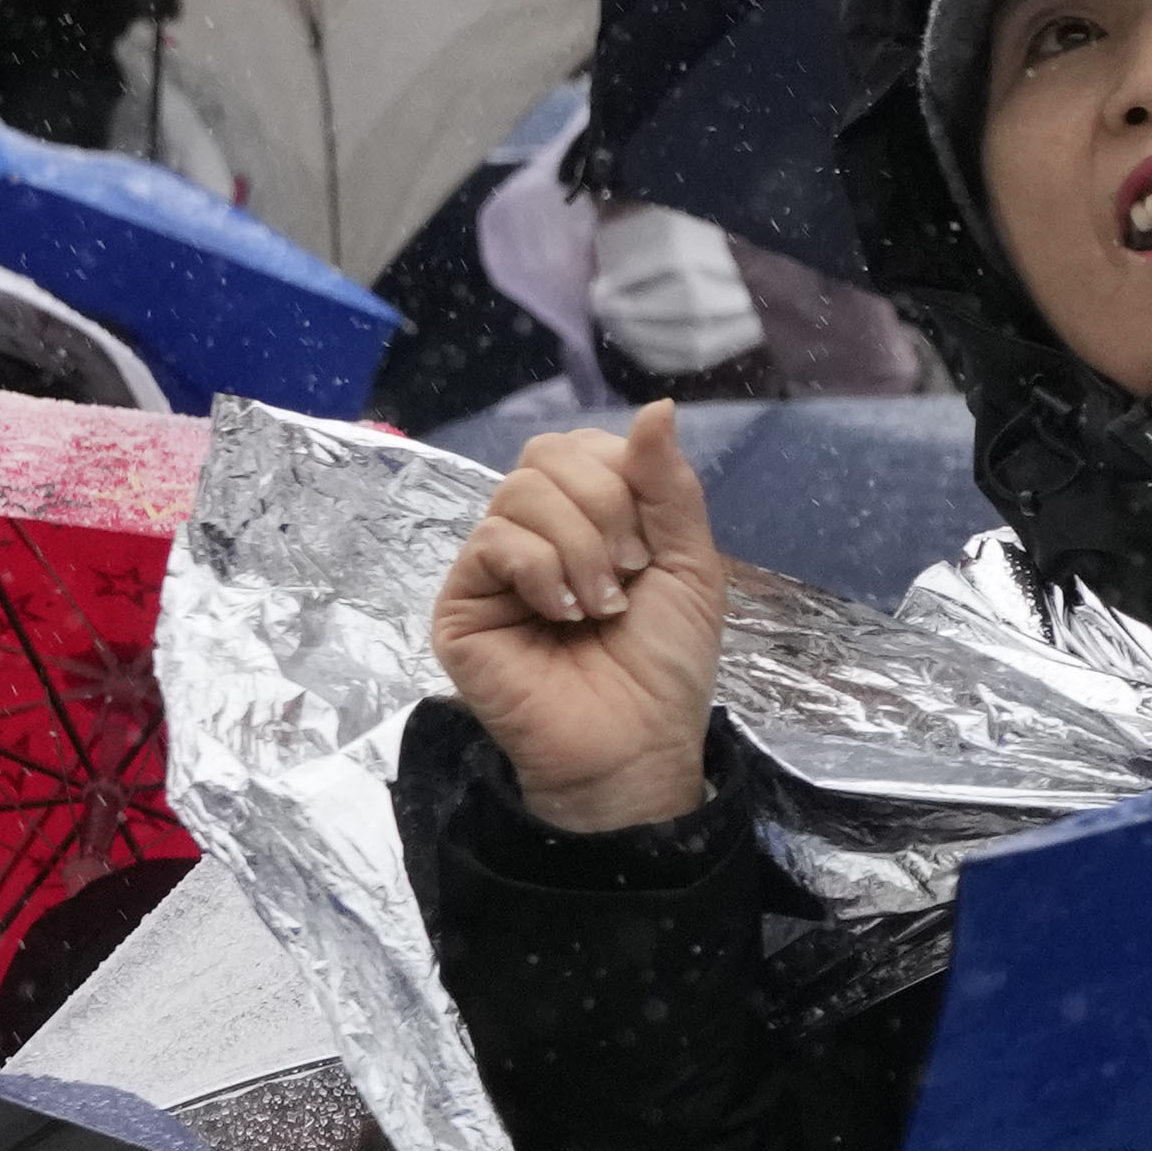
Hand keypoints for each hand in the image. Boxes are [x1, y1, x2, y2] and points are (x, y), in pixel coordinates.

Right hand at [429, 401, 725, 834]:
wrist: (636, 744)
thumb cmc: (665, 665)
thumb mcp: (689, 563)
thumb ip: (668, 485)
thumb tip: (656, 406)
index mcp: (585, 519)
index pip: (583, 447)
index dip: (623, 476)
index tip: (650, 544)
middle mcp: (532, 534)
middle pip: (546, 456)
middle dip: (605, 506)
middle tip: (629, 573)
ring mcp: (492, 568)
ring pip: (520, 493)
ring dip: (581, 546)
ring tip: (601, 605)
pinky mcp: (461, 603)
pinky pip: (494, 541)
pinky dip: (543, 570)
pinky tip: (565, 614)